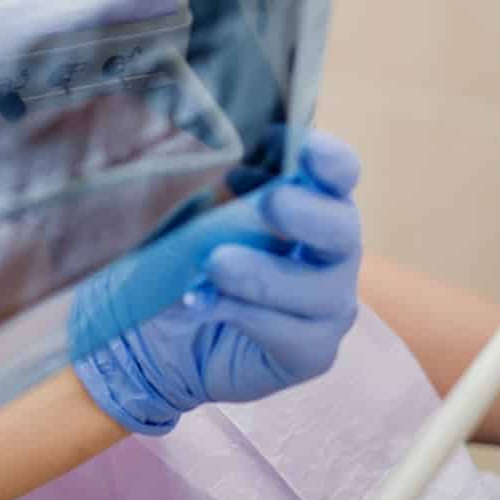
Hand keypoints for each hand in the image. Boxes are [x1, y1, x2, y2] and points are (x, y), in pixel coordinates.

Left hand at [73, 130, 362, 432]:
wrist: (157, 329)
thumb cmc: (187, 257)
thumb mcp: (199, 214)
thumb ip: (226, 188)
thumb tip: (229, 159)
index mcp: (311, 203)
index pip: (338, 175)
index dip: (331, 160)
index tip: (307, 148)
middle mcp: (331, 253)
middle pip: (342, 231)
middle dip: (310, 214)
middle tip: (273, 203)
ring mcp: (328, 305)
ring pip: (318, 290)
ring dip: (264, 274)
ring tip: (214, 263)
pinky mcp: (311, 352)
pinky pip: (290, 334)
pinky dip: (242, 312)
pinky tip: (199, 301)